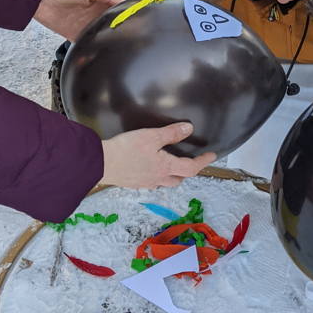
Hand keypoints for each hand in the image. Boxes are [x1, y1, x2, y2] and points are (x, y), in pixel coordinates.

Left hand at [34, 0, 121, 40]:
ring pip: (101, 36)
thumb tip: (123, 3)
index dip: (126, 15)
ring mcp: (86, 26)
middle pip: (111, 25)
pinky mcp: (75, 36)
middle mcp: (94, 15)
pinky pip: (87, 44)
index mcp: (100, 3)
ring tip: (116, 43)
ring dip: (107, 39)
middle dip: (119, 30)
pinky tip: (99, 48)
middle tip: (127, 35)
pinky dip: (92, 47)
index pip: (117, 10)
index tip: (135, 20)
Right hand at [100, 122, 215, 188]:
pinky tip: (150, 168)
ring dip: (172, 175)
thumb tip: (189, 129)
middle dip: (187, 171)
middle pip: (178, 179)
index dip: (203, 162)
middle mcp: (158, 178)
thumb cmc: (126, 150)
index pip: (191, 168)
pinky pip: (151, 182)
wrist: (101, 164)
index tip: (212, 156)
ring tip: (171, 164)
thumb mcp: (151, 137)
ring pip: (165, 182)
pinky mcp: (133, 183)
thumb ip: (171, 133)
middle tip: (191, 161)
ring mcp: (145, 183)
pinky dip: (156, 176)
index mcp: (165, 167)